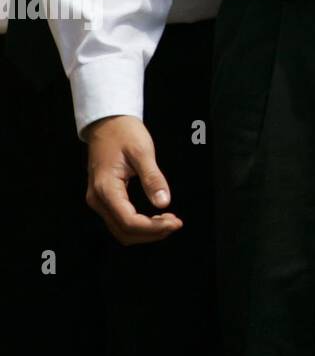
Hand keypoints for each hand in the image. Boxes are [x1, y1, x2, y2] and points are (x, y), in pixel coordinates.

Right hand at [84, 114, 182, 244]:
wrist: (107, 123)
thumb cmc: (124, 133)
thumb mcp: (142, 151)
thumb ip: (153, 178)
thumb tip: (164, 202)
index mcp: (105, 189)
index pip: (129, 221)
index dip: (153, 228)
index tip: (175, 222)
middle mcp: (98, 200)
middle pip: (124, 231)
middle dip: (151, 233)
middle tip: (175, 223)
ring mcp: (99, 200)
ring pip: (121, 229)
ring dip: (145, 231)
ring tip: (168, 221)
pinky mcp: (104, 198)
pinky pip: (119, 220)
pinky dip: (138, 224)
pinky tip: (155, 217)